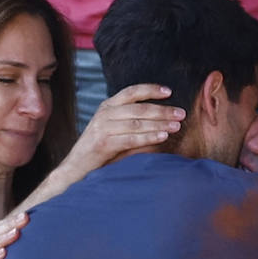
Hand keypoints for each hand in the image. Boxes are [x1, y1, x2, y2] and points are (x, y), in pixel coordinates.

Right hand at [54, 84, 185, 185]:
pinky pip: (131, 138)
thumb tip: (162, 121)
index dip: (151, 90)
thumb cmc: (99, 151)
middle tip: (181, 114)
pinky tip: (162, 137)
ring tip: (176, 126)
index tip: (170, 92)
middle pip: (139, 108)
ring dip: (159, 124)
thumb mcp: (115, 131)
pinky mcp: (103, 143)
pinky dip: (148, 137)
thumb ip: (132, 123)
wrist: (76, 168)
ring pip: (137, 122)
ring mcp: (102, 127)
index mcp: (108, 106)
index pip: (132, 92)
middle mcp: (105, 113)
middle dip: (162, 110)